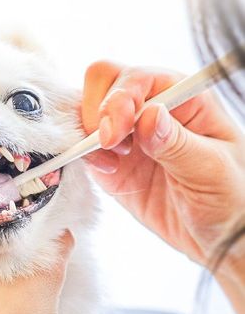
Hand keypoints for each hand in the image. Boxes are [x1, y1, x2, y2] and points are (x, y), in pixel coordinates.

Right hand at [81, 61, 244, 266]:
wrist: (214, 236)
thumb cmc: (229, 198)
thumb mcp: (212, 170)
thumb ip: (178, 143)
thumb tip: (149, 114)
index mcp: (183, 98)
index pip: (137, 77)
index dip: (120, 97)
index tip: (117, 132)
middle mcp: (151, 108)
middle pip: (104, 80)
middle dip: (98, 110)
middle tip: (109, 143)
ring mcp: (128, 133)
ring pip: (87, 109)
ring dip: (88, 133)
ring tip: (113, 162)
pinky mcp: (111, 161)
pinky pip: (84, 145)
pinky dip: (85, 154)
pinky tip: (109, 171)